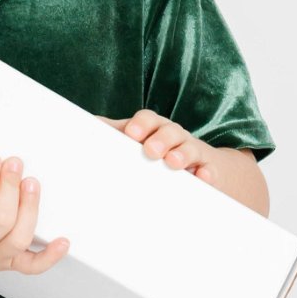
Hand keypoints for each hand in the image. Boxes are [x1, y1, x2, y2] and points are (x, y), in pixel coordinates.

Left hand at [101, 111, 218, 185]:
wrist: (199, 166)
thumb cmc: (158, 151)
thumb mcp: (137, 141)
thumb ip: (113, 133)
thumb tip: (86, 124)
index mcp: (154, 128)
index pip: (148, 120)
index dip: (140, 125)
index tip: (131, 134)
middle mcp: (174, 136)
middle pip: (169, 131)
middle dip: (160, 139)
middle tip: (150, 151)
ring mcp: (193, 152)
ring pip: (189, 148)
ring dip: (181, 154)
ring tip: (172, 162)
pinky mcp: (208, 170)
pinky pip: (210, 170)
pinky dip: (206, 173)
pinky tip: (203, 177)